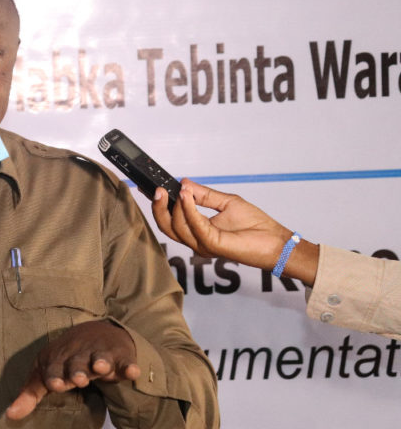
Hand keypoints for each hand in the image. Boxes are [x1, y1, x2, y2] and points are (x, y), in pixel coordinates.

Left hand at [6, 319, 139, 419]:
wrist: (95, 332)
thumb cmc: (65, 360)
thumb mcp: (46, 373)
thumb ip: (30, 395)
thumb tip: (9, 416)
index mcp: (58, 360)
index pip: (54, 368)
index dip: (54, 376)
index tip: (54, 384)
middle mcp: (78, 355)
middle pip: (77, 363)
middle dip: (77, 370)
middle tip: (78, 379)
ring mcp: (100, 354)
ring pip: (100, 357)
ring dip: (100, 361)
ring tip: (101, 367)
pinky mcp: (120, 357)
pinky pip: (125, 361)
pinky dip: (129, 366)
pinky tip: (132, 372)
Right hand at [152, 179, 316, 284]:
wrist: (275, 242)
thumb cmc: (256, 227)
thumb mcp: (226, 203)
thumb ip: (204, 195)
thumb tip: (184, 183)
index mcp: (197, 231)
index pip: (170, 220)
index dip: (159, 205)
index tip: (152, 188)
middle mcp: (196, 240)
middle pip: (166, 226)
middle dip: (159, 207)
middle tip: (158, 190)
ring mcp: (202, 244)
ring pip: (176, 226)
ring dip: (175, 206)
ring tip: (179, 190)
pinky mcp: (211, 244)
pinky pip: (193, 225)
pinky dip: (188, 208)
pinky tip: (187, 196)